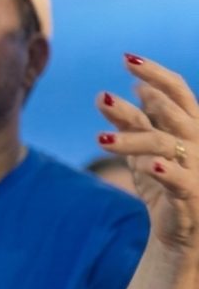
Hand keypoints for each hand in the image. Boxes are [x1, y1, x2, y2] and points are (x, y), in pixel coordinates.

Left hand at [97, 54, 198, 258]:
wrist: (183, 230)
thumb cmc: (165, 185)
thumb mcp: (141, 151)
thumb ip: (129, 124)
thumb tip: (108, 96)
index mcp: (189, 127)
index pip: (177, 91)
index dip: (154, 73)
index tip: (126, 58)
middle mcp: (198, 142)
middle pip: (171, 113)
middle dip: (139, 103)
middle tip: (102, 98)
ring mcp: (198, 167)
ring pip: (163, 144)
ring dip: (131, 139)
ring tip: (99, 139)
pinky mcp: (192, 194)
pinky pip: (180, 179)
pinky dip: (167, 171)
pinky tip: (152, 165)